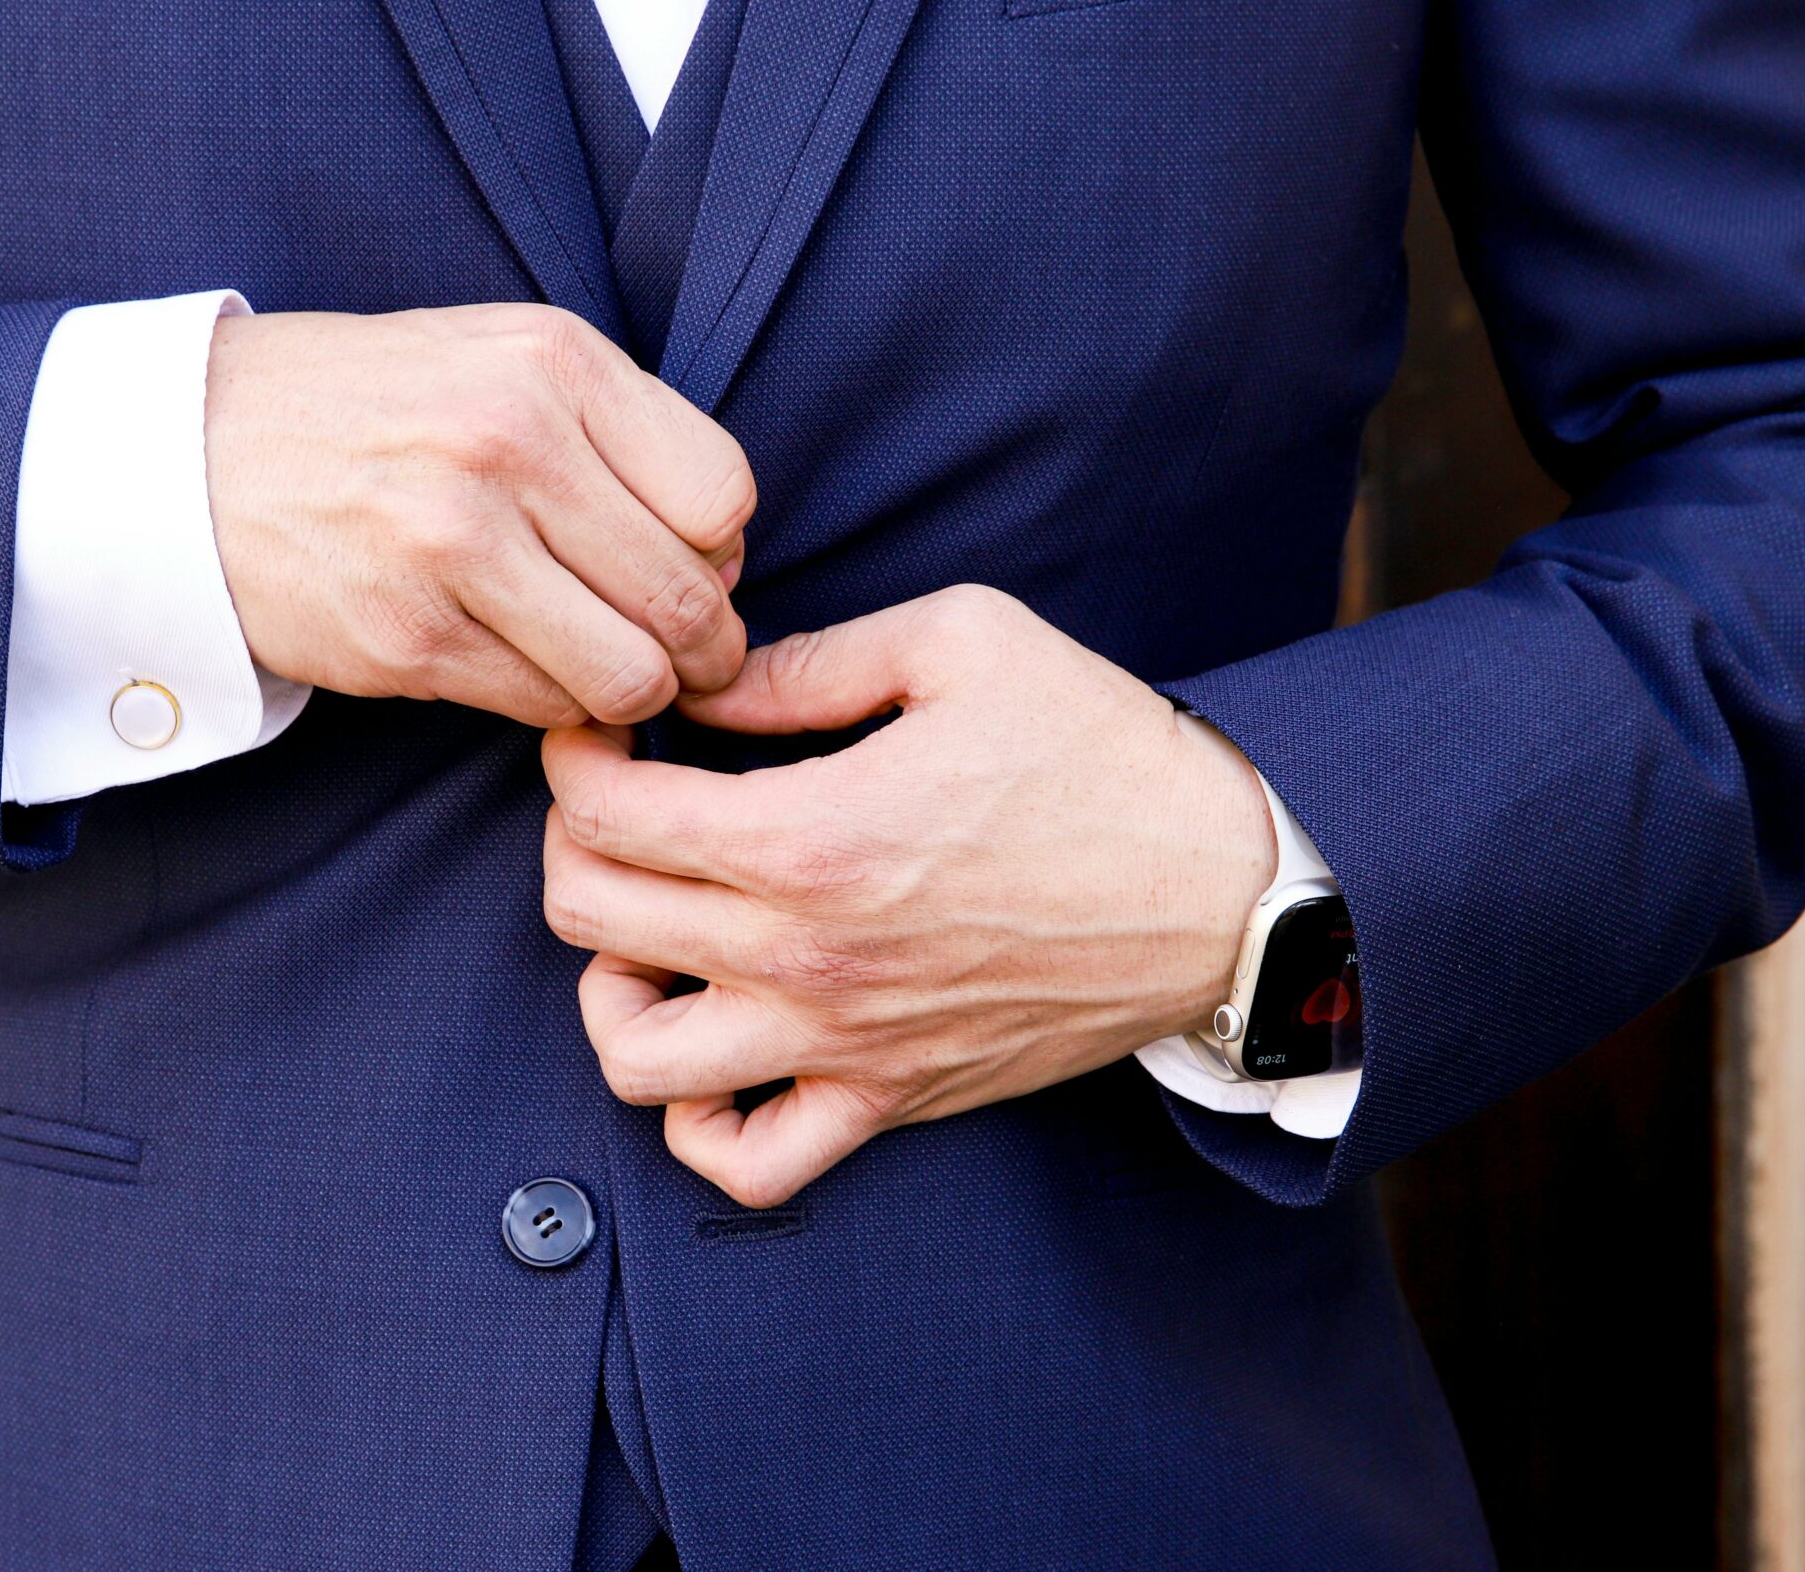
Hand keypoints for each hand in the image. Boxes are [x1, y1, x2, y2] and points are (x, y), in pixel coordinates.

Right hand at [204, 304, 754, 726]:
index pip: (722, 496)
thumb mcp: (496, 357)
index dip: (721, 550)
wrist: (190, 455)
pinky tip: (523, 670)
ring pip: (630, 673)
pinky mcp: (409, 637)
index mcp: (551, 363)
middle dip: (700, 647)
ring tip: (606, 671)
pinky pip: (544, 706)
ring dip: (634, 692)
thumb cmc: (369, 410)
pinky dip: (553, 707)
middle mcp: (510, 443)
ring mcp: (455, 545)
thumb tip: (725, 549)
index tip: (686, 565)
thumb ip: (616, 428)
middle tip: (677, 656)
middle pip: (688, 596)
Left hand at [538, 585, 1275, 1206]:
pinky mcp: (886, 1099)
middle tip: (622, 805)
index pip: (604, 812)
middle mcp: (804, 955)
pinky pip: (744, 1162)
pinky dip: (698, 1121)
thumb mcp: (965, 643)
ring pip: (632, 1058)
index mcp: (811, 835)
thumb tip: (702, 682)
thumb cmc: (1103, 753)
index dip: (574, 755)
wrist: (1230, 891)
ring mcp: (840, 1044)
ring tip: (652, 931)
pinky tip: (718, 1046)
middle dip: (575, 845)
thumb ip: (808, 660)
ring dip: (611, 986)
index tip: (603, 730)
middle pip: (588, 917)